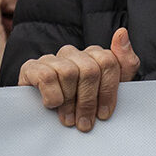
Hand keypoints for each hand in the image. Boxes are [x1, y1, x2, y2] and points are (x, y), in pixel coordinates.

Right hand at [17, 27, 138, 131]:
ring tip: (68, 118)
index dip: (108, 91)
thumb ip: (125, 63)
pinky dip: (52, 95)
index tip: (103, 114)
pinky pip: (47, 76)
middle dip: (88, 101)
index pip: (108, 61)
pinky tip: (51, 105)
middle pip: (89, 69)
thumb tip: (121, 32)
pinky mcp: (31, 67)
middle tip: (84, 122)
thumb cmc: (81, 104)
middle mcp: (72, 53)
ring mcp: (51, 59)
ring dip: (69, 101)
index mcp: (93, 56)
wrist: (43, 116)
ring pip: (69, 72)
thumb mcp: (111, 90)